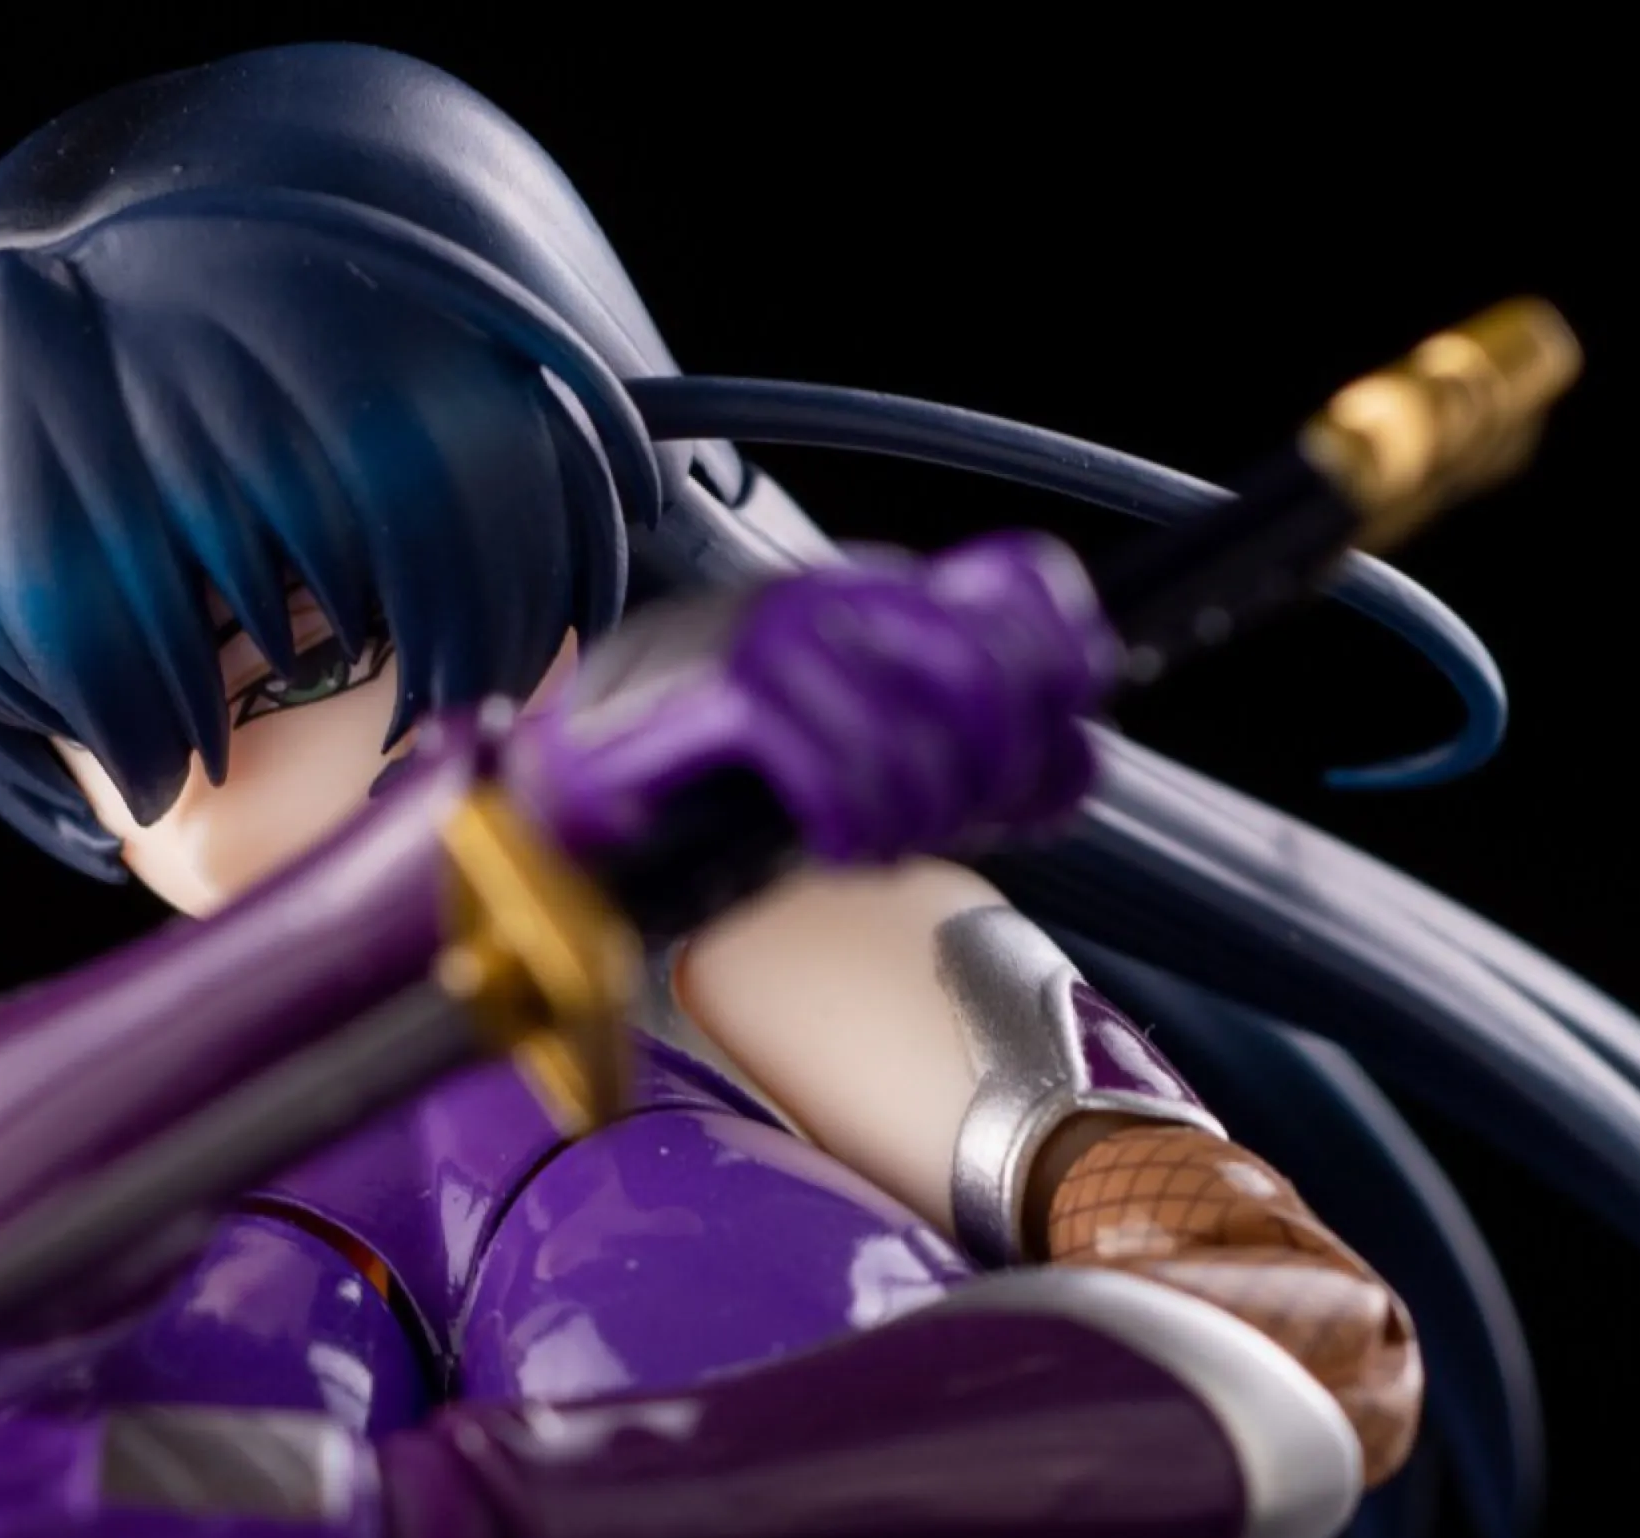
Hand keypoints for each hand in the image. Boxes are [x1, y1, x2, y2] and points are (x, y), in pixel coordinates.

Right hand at [518, 532, 1113, 863]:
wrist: (562, 795)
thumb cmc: (697, 780)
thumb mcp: (853, 750)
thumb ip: (962, 749)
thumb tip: (1076, 768)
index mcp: (871, 592)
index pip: (1028, 587)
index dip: (1064, 686)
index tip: (1041, 771)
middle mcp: (834, 596)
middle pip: (997, 675)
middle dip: (992, 778)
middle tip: (945, 826)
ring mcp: (779, 638)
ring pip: (926, 741)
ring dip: (914, 820)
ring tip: (871, 846)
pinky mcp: (727, 697)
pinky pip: (842, 774)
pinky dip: (855, 830)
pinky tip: (832, 848)